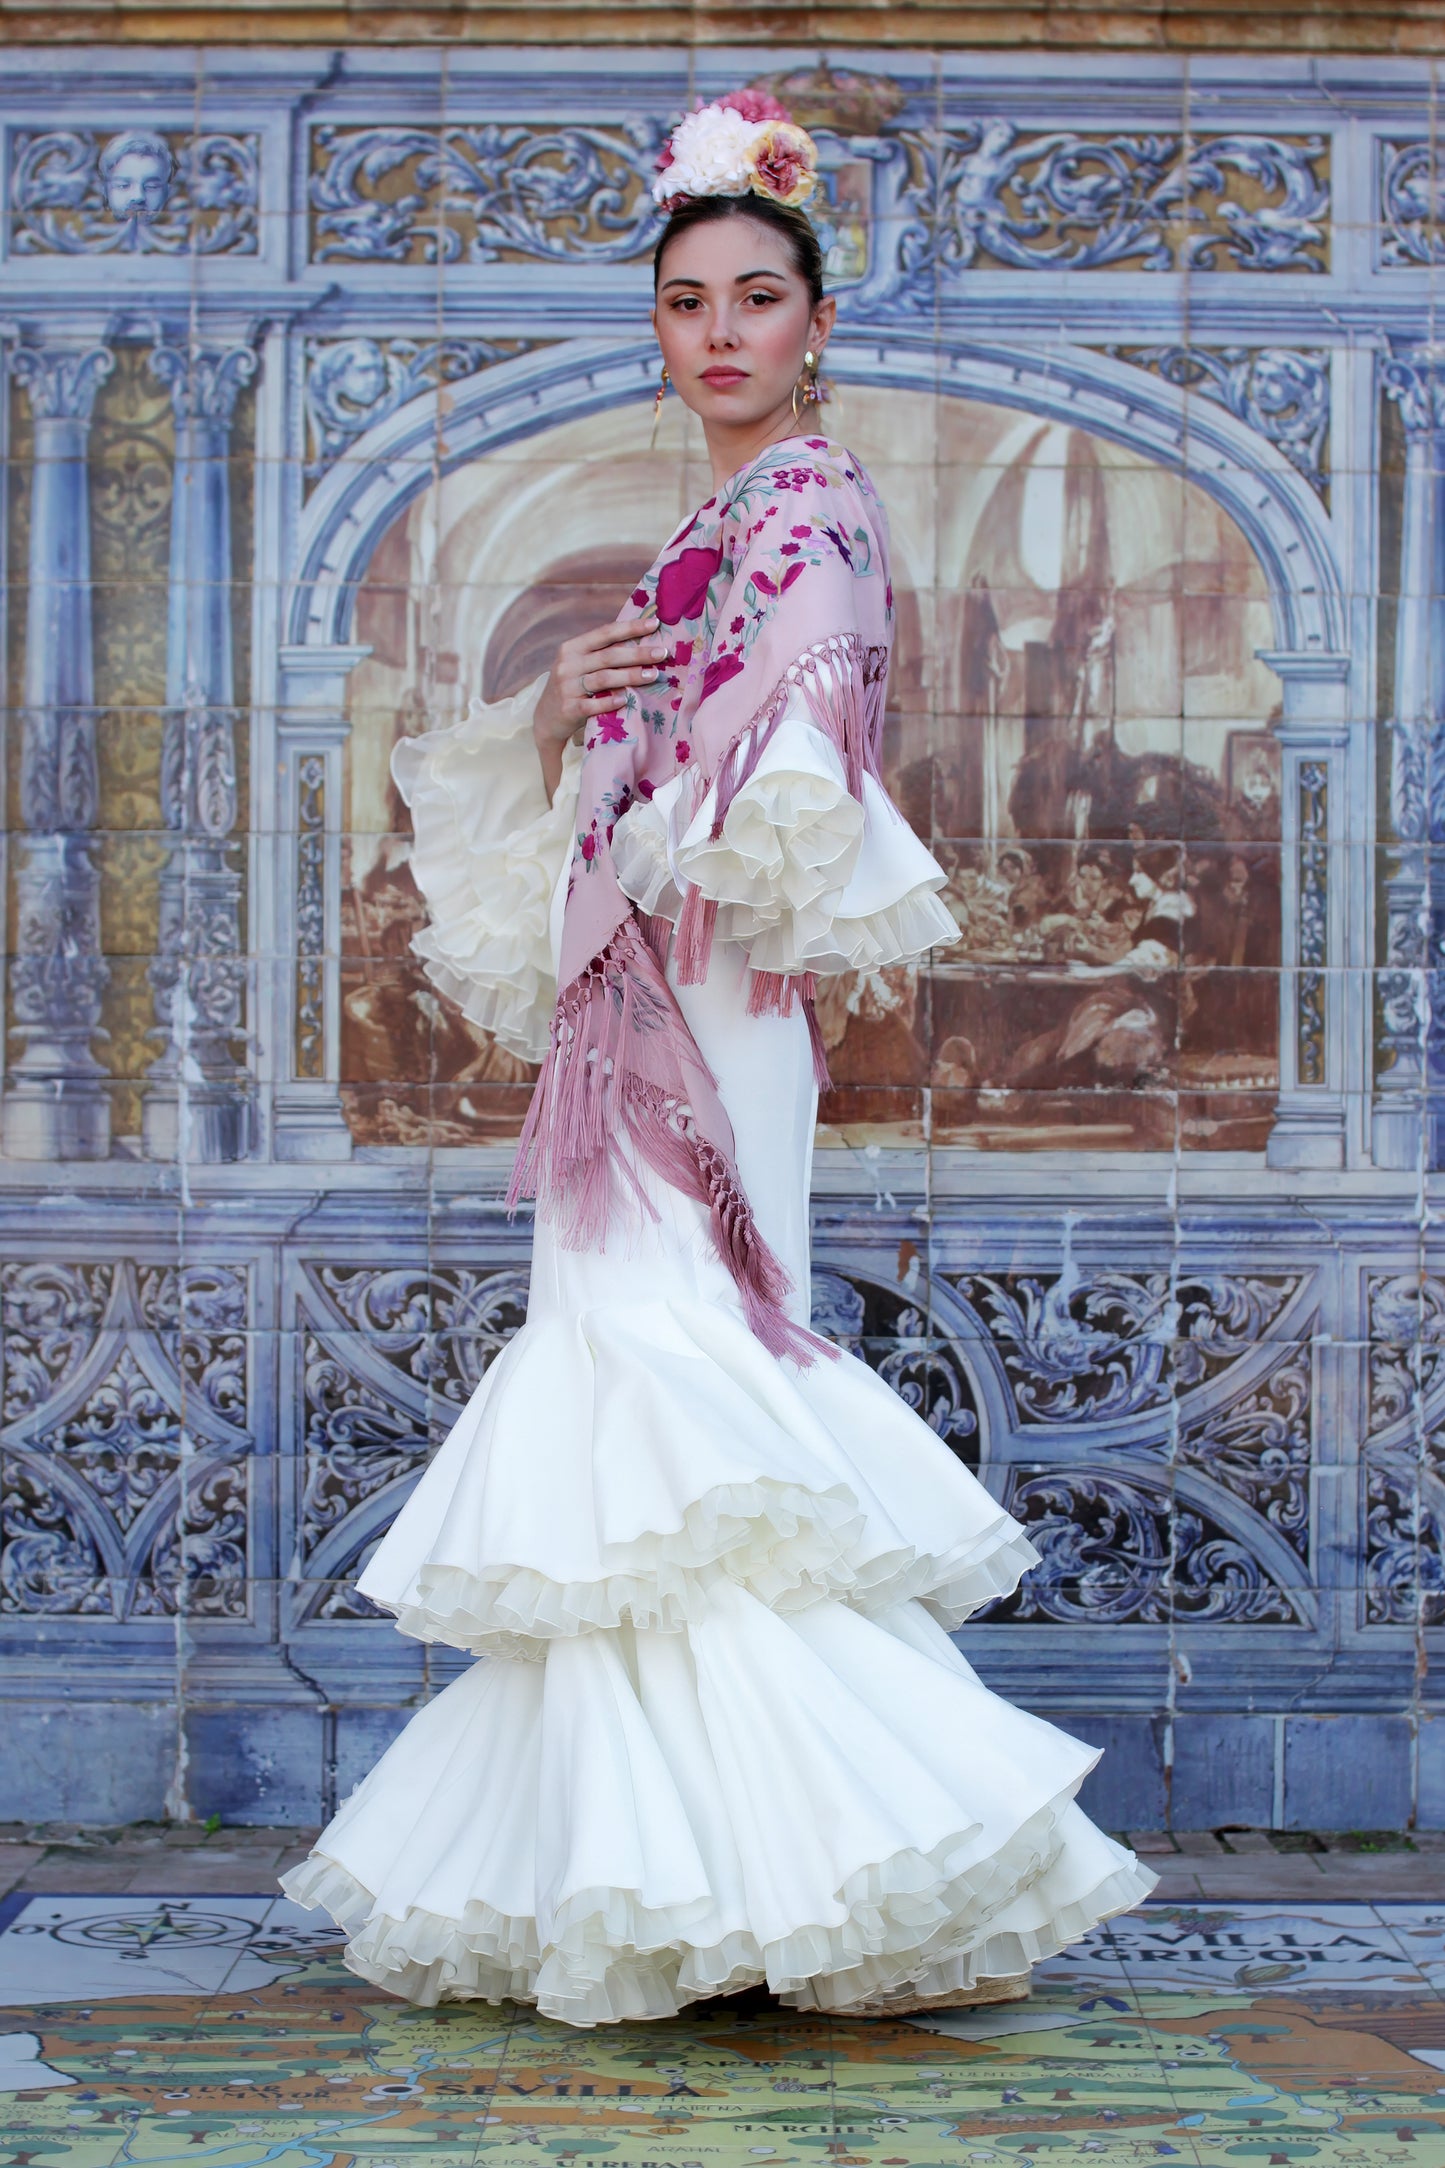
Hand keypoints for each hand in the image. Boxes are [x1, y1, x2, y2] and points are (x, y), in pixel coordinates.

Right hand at [532, 611, 672, 751]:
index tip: (654, 624)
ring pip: (603, 678)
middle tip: (662, 653)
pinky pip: (592, 704)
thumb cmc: (572, 687)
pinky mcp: (568, 709)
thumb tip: (642, 641)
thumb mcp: (580, 665)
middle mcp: (567, 664)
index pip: (605, 633)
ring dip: (630, 676)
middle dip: (638, 653)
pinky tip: (625, 699)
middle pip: (608, 656)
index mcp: (572, 648)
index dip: (630, 627)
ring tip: (653, 675)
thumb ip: (603, 653)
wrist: (546, 719)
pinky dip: (609, 702)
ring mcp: (566, 687)